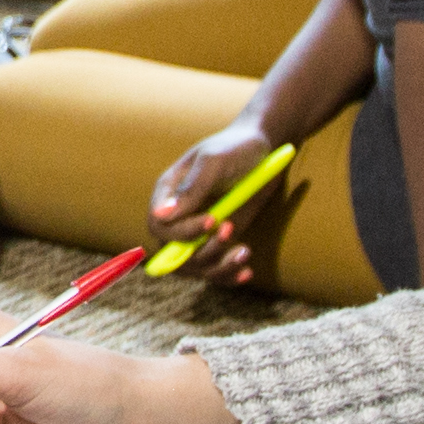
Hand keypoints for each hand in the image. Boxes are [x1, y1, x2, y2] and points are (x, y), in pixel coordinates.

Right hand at [149, 115, 285, 291]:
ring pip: (196, 267)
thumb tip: (159, 216)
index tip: (213, 219)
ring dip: (219, 267)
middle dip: (202, 251)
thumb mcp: (214, 163)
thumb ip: (190, 189)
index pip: (159, 226)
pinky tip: (246, 272)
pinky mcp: (219, 241)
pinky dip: (229, 275)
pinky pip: (216, 270)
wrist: (263, 150)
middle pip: (174, 253)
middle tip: (230, 229)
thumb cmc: (235, 148)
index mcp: (169, 193)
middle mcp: (180, 217)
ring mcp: (199, 232)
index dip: (182, 231)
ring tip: (244, 252)